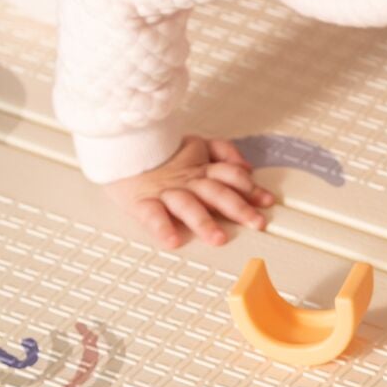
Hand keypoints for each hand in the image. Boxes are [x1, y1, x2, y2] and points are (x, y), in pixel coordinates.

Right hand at [104, 135, 276, 250]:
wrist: (120, 146)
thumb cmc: (159, 153)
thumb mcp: (195, 145)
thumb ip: (223, 152)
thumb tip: (247, 166)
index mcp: (201, 169)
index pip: (230, 176)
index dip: (250, 187)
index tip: (266, 201)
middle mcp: (187, 181)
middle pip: (216, 192)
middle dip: (238, 207)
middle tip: (255, 222)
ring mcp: (165, 192)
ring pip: (188, 205)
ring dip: (204, 221)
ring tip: (217, 239)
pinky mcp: (142, 202)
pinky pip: (152, 215)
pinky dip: (162, 228)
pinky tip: (172, 241)